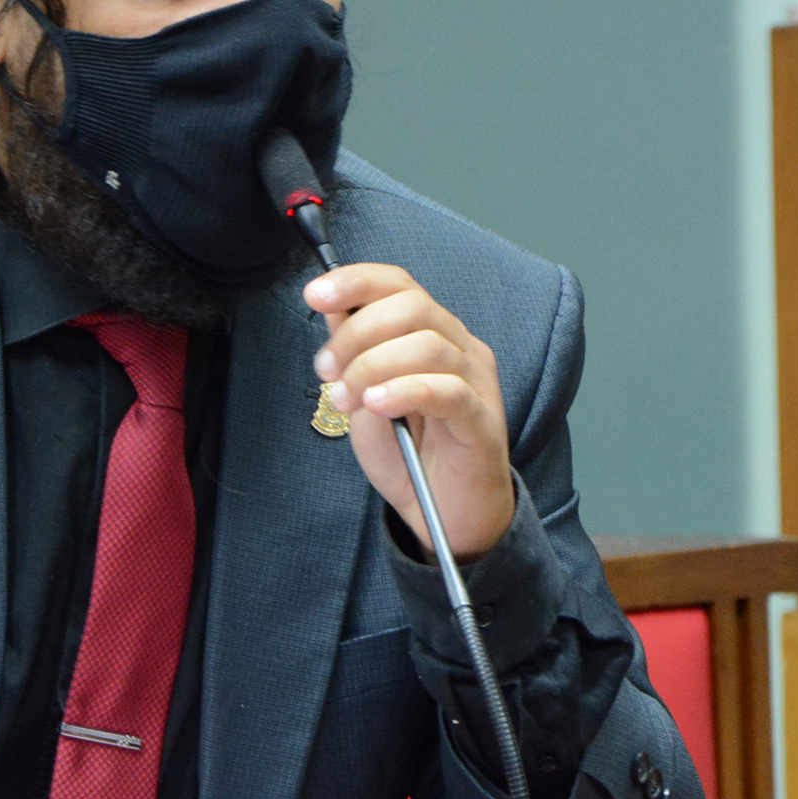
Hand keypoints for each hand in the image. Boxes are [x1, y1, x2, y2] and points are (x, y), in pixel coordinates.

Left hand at [305, 264, 513, 561]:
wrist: (444, 516)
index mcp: (434, 333)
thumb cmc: (408, 454)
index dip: (356, 282)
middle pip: (412, 307)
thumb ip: (354, 354)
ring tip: (344, 399)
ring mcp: (476, 383)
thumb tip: (331, 308)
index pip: (400, 285)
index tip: (314, 295)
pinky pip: (448, 391)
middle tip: (325, 370)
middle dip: (356, 333)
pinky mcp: (482, 421)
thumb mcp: (365, 397)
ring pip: (428, 345)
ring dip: (372, 366)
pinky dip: (405, 391)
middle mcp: (460, 348)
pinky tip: (376, 404)